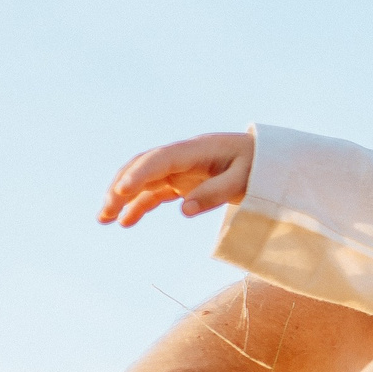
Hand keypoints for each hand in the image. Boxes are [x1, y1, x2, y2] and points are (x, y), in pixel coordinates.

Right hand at [99, 132, 252, 227]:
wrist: (268, 158)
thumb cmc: (260, 166)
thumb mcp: (246, 179)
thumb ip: (217, 192)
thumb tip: (185, 210)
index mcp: (198, 149)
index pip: (162, 159)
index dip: (140, 174)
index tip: (120, 191)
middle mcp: (183, 156)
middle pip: (143, 167)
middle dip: (121, 187)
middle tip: (106, 211)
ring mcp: (180, 168)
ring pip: (144, 180)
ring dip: (123, 198)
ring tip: (104, 219)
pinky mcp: (182, 181)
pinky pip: (155, 192)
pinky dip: (139, 205)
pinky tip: (125, 222)